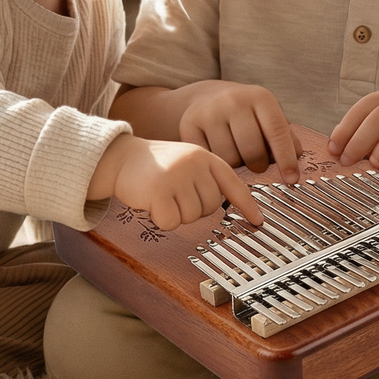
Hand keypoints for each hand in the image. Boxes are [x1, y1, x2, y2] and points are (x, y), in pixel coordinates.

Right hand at [109, 136, 262, 230]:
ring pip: (192, 216)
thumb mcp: (187, 161)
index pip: (234, 184)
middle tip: (174, 194)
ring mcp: (177, 176)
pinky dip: (161, 219)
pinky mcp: (160, 190)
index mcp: (205, 156)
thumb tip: (229, 203)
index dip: (247, 205)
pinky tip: (152, 203)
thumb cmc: (155, 165)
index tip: (258, 221)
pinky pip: (172, 222)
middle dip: (193, 208)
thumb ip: (206, 177)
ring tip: (163, 194)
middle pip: (210, 206)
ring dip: (176, 213)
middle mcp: (194, 163)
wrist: (120, 157)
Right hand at [178, 83, 300, 178]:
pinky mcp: (188, 124)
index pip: (277, 132)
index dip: (286, 159)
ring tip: (235, 154)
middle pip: (252, 151)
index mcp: (260, 97)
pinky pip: (207, 159)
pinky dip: (215, 164)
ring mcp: (209, 111)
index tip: (291, 179)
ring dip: (236, 166)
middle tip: (255, 163)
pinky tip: (217, 155)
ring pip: (229, 160)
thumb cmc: (246, 114)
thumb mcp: (268, 117)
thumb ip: (285, 138)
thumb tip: (295, 162)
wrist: (207, 98)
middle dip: (258, 165)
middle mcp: (233, 100)